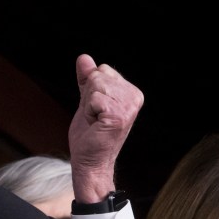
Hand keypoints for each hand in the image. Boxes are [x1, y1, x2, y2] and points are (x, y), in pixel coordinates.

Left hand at [68, 54, 143, 203]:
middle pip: (99, 74)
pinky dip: (88, 111)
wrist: (89, 161)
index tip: (97, 109)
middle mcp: (134, 97)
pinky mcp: (118, 115)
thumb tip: (84, 57)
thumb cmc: (90, 134)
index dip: (92, 89)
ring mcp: (128, 106)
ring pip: (95, 85)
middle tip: (94, 117)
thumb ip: (87, 79)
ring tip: (95, 121)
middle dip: (88, 96)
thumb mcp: (87, 100)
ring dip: (88, 105)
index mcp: (131, 92)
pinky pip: (93, 98)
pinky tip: (96, 125)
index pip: (103, 69)